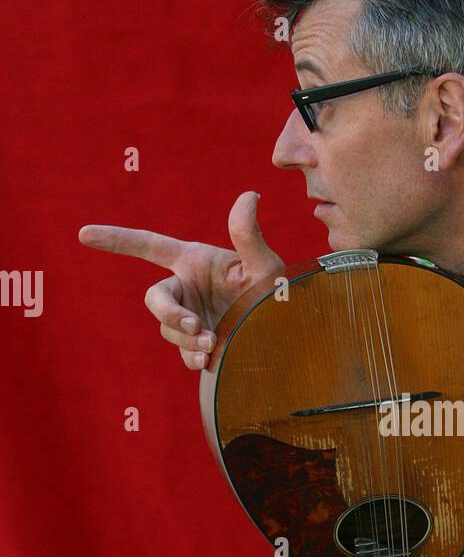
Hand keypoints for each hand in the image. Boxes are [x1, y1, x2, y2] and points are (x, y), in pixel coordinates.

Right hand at [78, 190, 285, 368]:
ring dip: (186, 339)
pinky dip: (192, 358)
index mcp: (194, 262)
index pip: (149, 245)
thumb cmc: (277, 293)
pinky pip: (183, 355)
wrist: (287, 336)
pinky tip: (209, 360)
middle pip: (154, 299)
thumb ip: (250, 236)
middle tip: (196, 327)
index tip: (84, 235)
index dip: (117, 240)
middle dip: (169, 313)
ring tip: (214, 345)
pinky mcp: (198, 346)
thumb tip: (250, 196)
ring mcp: (191, 319)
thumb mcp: (265, 265)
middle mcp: (187, 289)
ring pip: (168, 330)